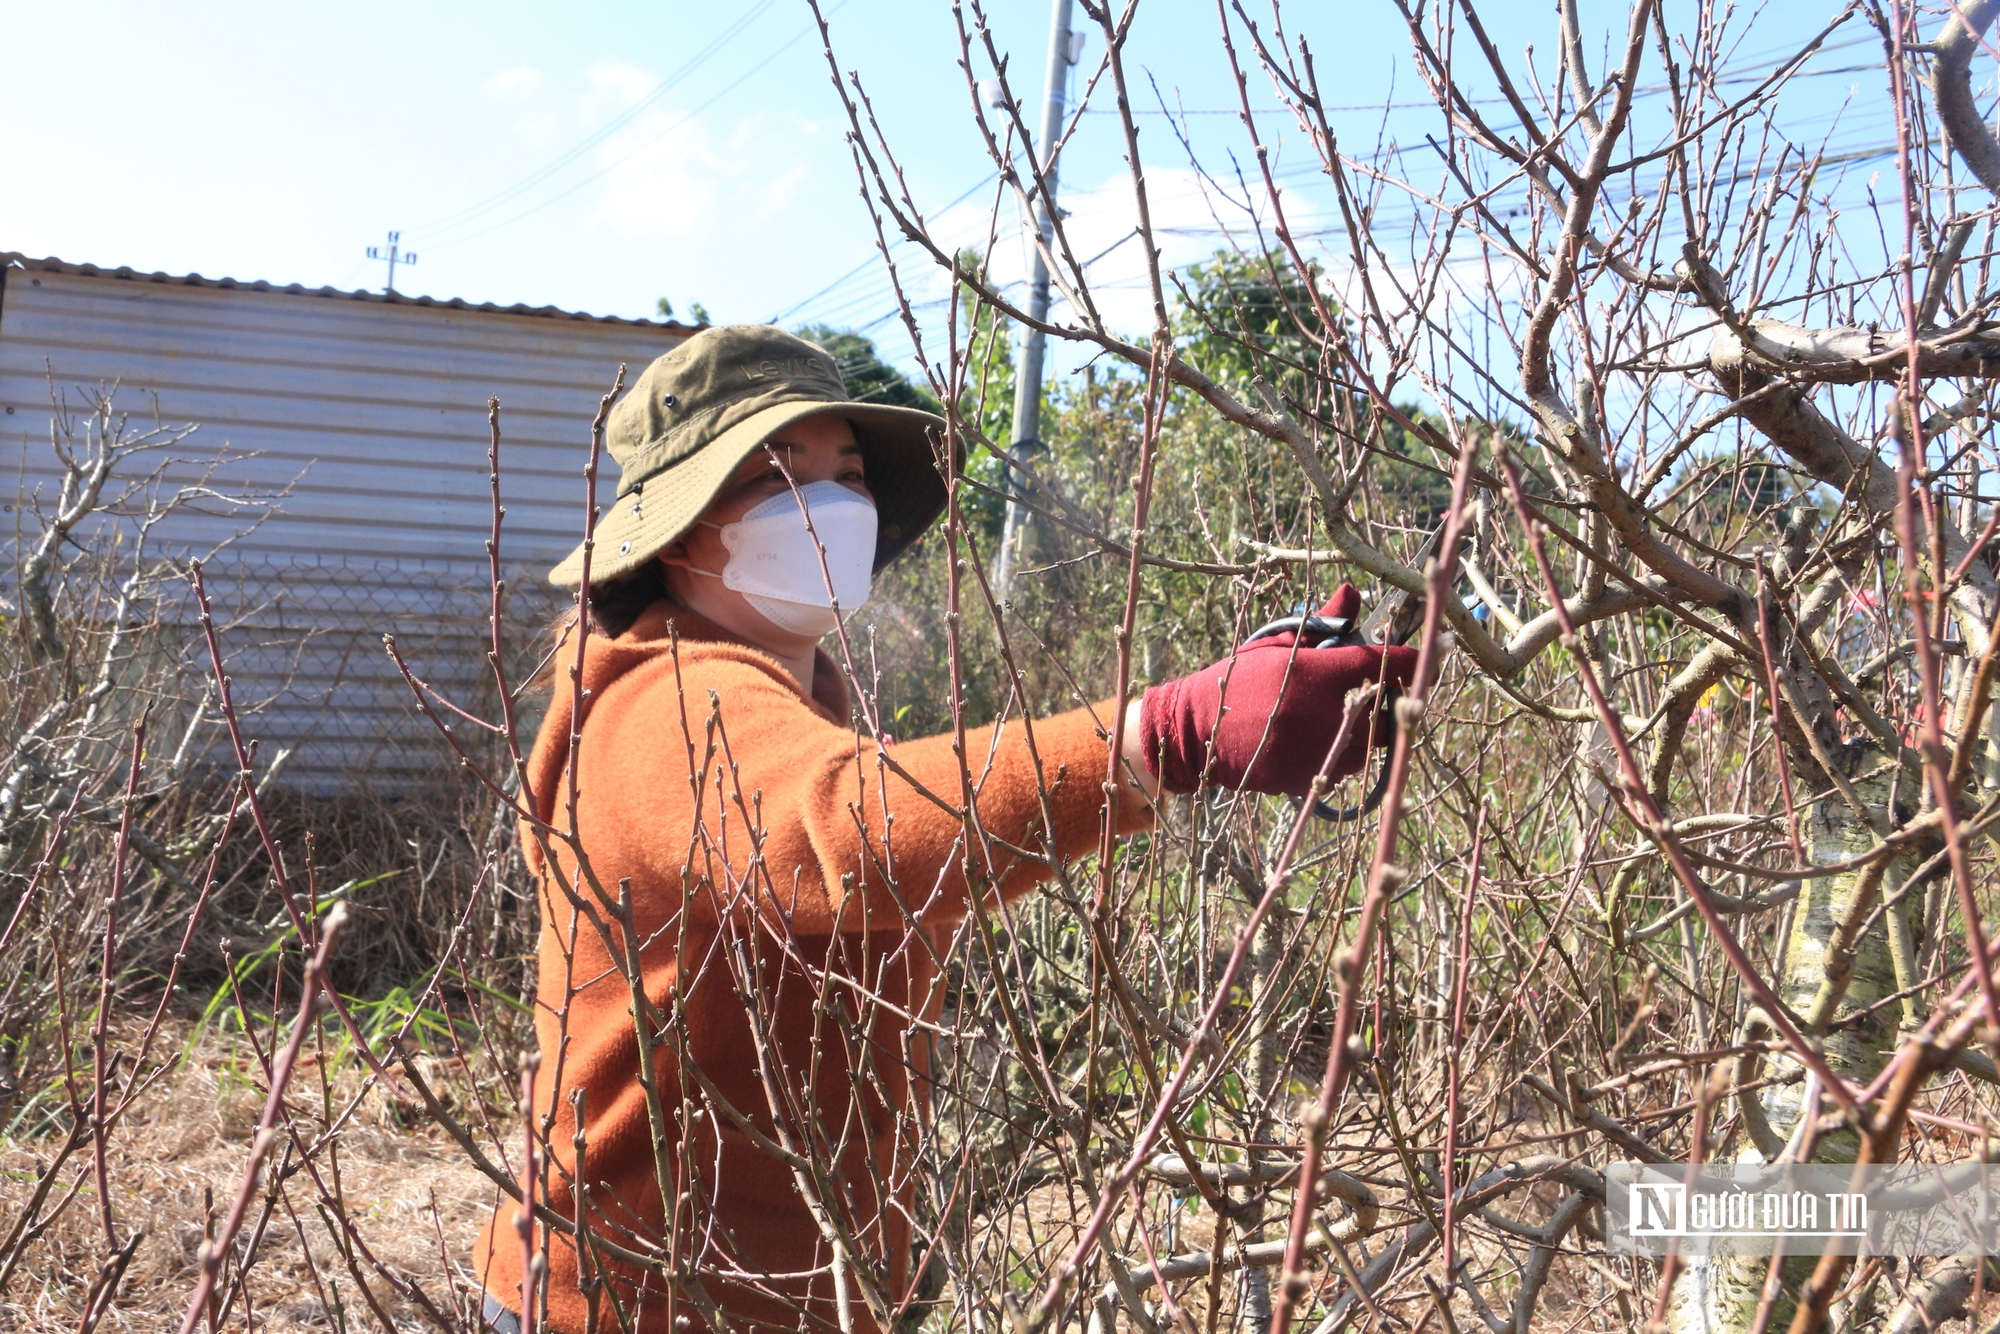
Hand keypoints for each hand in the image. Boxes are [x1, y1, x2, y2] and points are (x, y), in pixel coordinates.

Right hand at [1137, 585, 1419, 797]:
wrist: (1196, 731)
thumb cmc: (1239, 681)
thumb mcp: (1278, 645)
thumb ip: (1322, 623)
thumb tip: (1353, 593)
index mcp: (1319, 673)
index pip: (1386, 663)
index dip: (1416, 658)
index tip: (1437, 649)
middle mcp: (1325, 714)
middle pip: (1388, 713)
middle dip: (1392, 701)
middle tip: (1386, 691)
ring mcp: (1319, 750)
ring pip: (1370, 746)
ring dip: (1369, 732)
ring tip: (1349, 716)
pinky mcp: (1310, 778)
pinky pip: (1346, 768)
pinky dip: (1344, 753)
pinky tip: (1326, 739)